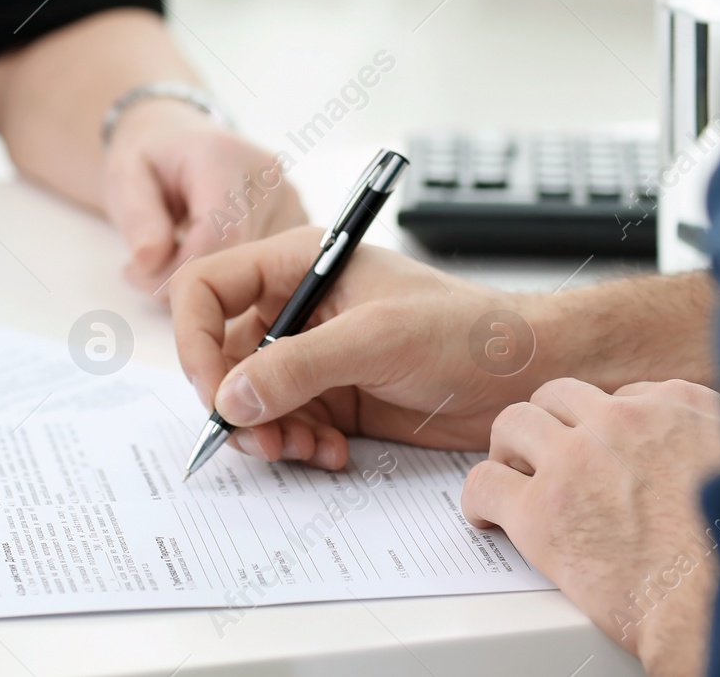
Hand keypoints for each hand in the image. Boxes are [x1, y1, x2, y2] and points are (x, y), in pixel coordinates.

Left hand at [103, 99, 306, 292]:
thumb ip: (136, 219)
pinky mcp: (298, 220)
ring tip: (175, 255)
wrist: (178, 142)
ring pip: (255, 267)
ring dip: (211, 280)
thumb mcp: (124, 178)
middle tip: (150, 271)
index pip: (219, 232)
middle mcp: (268, 174)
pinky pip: (268, 267)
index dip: (181, 268)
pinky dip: (234, 275)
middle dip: (190, 276)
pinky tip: (206, 254)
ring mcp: (289, 198)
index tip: (144, 275)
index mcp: (222, 157)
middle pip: (238, 253)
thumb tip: (150, 261)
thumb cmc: (152, 159)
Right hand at [170, 225, 552, 470]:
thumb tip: (230, 398)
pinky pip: (285, 426)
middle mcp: (297, 307)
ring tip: (304, 450)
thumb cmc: (467, 329)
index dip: (194, 338)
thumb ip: (298, 366)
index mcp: (298, 264)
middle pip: (220, 353)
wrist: (525, 374)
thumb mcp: (377, 339)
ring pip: (248, 398)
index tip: (211, 390)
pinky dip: (297, 447)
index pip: (207, 288)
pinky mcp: (333, 398)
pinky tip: (333, 455)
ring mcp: (313, 355)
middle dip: (233, 401)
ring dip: (266, 432)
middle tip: (262, 438)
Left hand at [462, 378, 719, 676]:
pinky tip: (489, 516)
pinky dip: (480, 499)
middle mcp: (621, 421)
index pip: (620, 395)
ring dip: (509, 450)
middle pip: (558, 397)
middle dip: (548, 424)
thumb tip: (693, 444)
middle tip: (543, 455)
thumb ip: (715, 439)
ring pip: (514, 424)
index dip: (604, 426)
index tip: (600, 449)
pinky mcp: (542, 511)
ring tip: (513, 477)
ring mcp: (577, 460)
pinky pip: (486, 483)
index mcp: (676, 406)